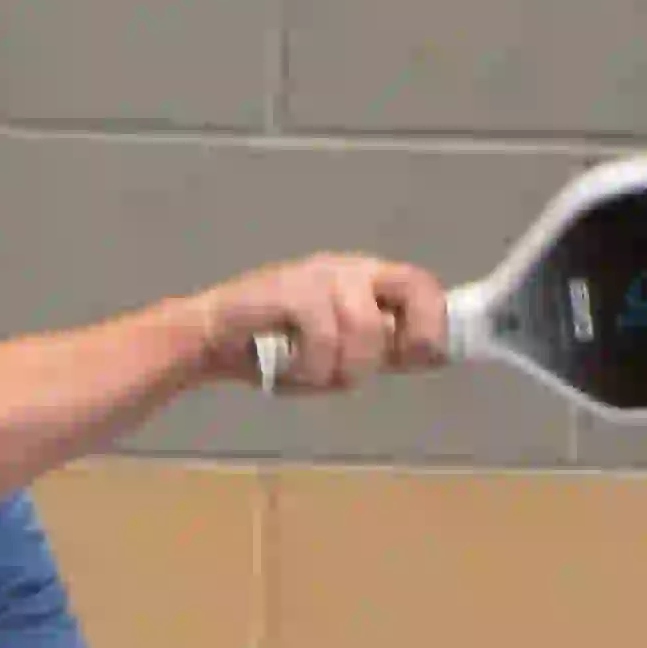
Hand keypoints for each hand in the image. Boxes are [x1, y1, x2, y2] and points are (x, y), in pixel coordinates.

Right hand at [205, 254, 448, 394]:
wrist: (209, 339)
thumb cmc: (276, 351)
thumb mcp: (342, 355)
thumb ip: (382, 350)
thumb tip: (437, 355)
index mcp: (366, 281)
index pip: (422, 285)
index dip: (433, 324)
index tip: (418, 360)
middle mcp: (349, 269)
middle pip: (412, 285)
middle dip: (408, 336)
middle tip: (380, 367)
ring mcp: (319, 276)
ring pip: (367, 326)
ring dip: (343, 369)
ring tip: (310, 378)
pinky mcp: (289, 289)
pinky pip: (325, 334)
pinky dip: (311, 368)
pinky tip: (290, 374)